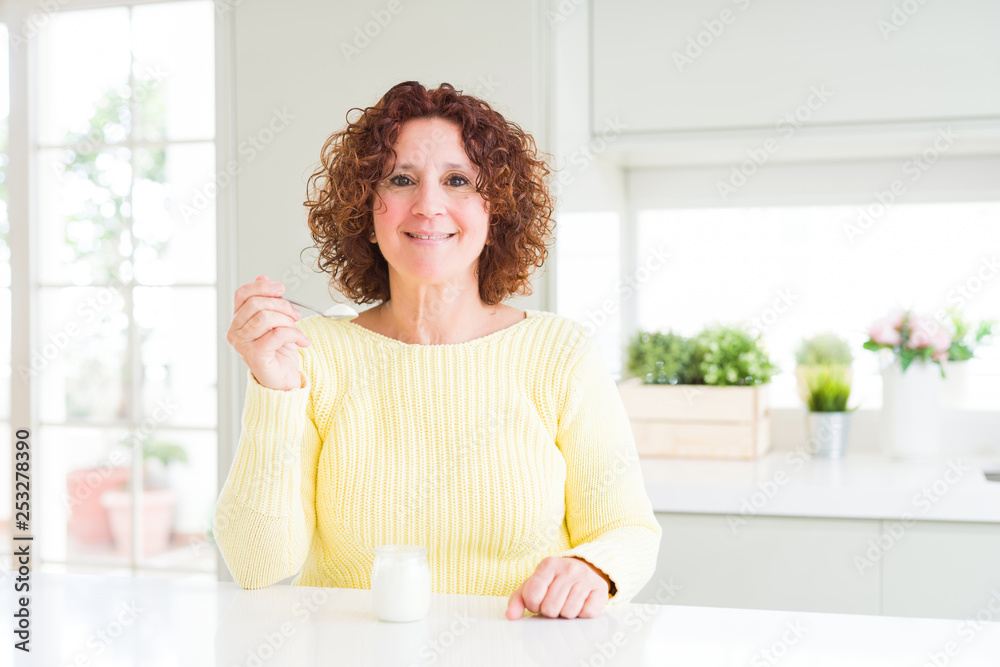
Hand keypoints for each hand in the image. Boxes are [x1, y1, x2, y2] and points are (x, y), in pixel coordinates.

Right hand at [226, 275, 310, 390]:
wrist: (284, 380)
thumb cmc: (279, 351)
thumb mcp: (277, 320)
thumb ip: (268, 300)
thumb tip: (262, 277)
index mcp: (238, 320)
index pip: (242, 294)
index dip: (262, 287)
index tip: (281, 289)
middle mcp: (235, 332)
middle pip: (255, 303)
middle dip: (282, 305)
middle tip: (296, 314)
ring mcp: (242, 345)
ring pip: (265, 317)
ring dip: (287, 320)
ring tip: (297, 328)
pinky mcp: (255, 356)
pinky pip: (277, 334)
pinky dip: (295, 334)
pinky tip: (303, 341)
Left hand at [505, 557, 610, 619]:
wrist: (584, 569)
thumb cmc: (555, 581)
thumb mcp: (534, 585)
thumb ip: (518, 600)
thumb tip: (510, 615)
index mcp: (548, 564)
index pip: (532, 595)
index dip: (533, 605)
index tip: (538, 602)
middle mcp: (568, 567)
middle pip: (550, 607)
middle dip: (550, 611)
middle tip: (555, 603)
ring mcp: (586, 577)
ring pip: (568, 612)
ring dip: (565, 613)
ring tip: (566, 602)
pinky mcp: (600, 588)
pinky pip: (586, 613)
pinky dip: (581, 614)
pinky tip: (580, 604)